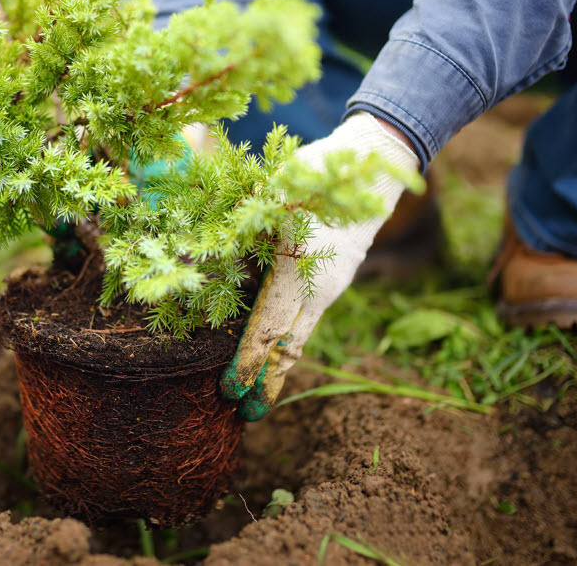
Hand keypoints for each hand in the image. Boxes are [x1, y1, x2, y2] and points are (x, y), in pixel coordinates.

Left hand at [221, 111, 419, 419]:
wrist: (377, 161)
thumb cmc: (320, 170)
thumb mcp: (278, 191)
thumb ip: (246, 224)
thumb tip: (199, 251)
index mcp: (300, 273)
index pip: (268, 330)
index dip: (248, 362)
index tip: (229, 389)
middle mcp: (319, 290)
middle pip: (290, 350)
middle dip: (266, 384)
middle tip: (242, 414)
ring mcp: (330, 288)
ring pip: (301, 337)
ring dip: (279, 366)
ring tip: (257, 394)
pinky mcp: (334, 280)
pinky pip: (309, 319)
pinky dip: (291, 342)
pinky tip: (276, 350)